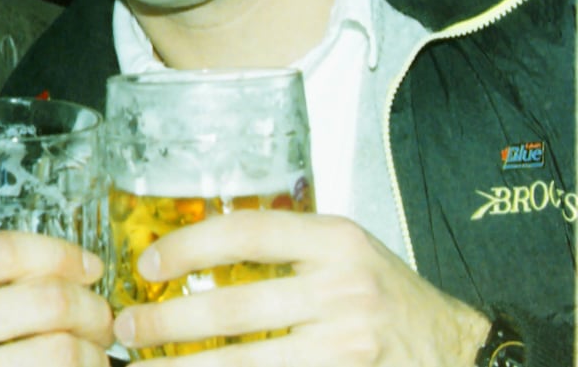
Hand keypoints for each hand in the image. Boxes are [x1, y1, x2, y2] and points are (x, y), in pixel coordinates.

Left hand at [114, 211, 488, 365]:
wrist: (460, 351)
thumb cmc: (388, 296)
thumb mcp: (344, 251)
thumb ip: (284, 245)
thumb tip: (193, 252)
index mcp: (335, 241)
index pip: (243, 233)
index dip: (186, 248)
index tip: (148, 264)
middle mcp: (343, 291)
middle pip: (232, 307)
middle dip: (167, 322)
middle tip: (126, 328)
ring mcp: (348, 346)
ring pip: (245, 363)